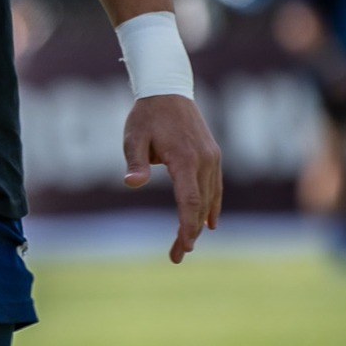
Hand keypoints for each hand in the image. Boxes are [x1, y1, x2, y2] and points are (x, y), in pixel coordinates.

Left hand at [122, 95, 222, 264]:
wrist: (168, 88)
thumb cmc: (146, 115)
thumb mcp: (133, 137)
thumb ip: (135, 161)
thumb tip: (131, 183)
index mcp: (184, 157)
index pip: (189, 199)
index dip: (187, 225)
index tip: (184, 246)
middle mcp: (204, 160)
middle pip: (200, 204)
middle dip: (190, 232)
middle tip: (177, 256)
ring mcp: (212, 157)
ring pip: (210, 198)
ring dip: (200, 222)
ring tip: (187, 245)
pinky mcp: (213, 155)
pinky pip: (215, 186)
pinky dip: (212, 206)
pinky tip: (210, 223)